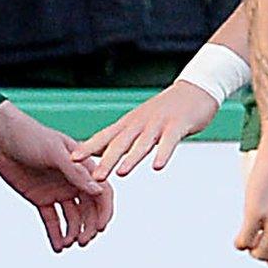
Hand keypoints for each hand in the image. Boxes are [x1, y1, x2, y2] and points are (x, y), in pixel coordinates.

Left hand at [0, 101, 113, 250]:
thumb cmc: (29, 134)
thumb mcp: (54, 151)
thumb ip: (75, 172)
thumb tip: (98, 190)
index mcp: (81, 166)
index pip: (101, 192)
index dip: (104, 210)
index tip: (100, 227)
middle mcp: (72, 180)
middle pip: (89, 209)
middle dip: (89, 226)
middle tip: (82, 241)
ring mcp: (56, 190)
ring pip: (72, 217)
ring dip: (74, 232)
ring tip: (68, 243)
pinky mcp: (40, 198)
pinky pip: (52, 219)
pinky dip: (55, 234)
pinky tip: (58, 246)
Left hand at [73, 80, 218, 180]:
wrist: (195, 89)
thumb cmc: (165, 110)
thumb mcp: (139, 123)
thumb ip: (122, 138)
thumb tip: (99, 153)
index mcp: (129, 124)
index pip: (104, 137)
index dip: (88, 148)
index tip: (71, 160)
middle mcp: (140, 123)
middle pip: (119, 143)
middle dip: (105, 161)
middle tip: (93, 177)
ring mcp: (158, 124)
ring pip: (142, 143)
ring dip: (131, 158)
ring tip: (121, 173)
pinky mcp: (177, 125)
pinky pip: (169, 141)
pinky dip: (163, 153)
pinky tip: (158, 166)